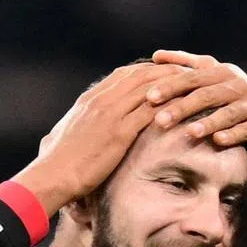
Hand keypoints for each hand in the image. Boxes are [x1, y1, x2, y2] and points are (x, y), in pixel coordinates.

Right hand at [16, 62, 181, 215]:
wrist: (53, 175)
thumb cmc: (59, 163)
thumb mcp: (69, 134)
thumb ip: (83, 125)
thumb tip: (86, 128)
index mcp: (91, 99)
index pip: (125, 75)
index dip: (148, 71)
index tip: (165, 74)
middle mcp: (102, 100)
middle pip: (142, 75)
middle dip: (167, 72)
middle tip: (188, 75)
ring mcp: (111, 114)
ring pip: (149, 89)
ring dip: (173, 86)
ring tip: (193, 87)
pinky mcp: (119, 132)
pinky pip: (150, 112)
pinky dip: (168, 108)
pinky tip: (185, 110)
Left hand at [147, 50, 246, 146]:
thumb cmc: (234, 94)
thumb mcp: (213, 75)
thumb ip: (187, 65)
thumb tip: (155, 55)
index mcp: (221, 73)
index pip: (192, 78)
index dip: (171, 86)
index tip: (149, 97)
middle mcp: (237, 85)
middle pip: (206, 95)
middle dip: (182, 107)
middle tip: (160, 120)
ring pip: (228, 113)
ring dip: (208, 122)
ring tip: (189, 133)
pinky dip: (233, 135)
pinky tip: (219, 141)